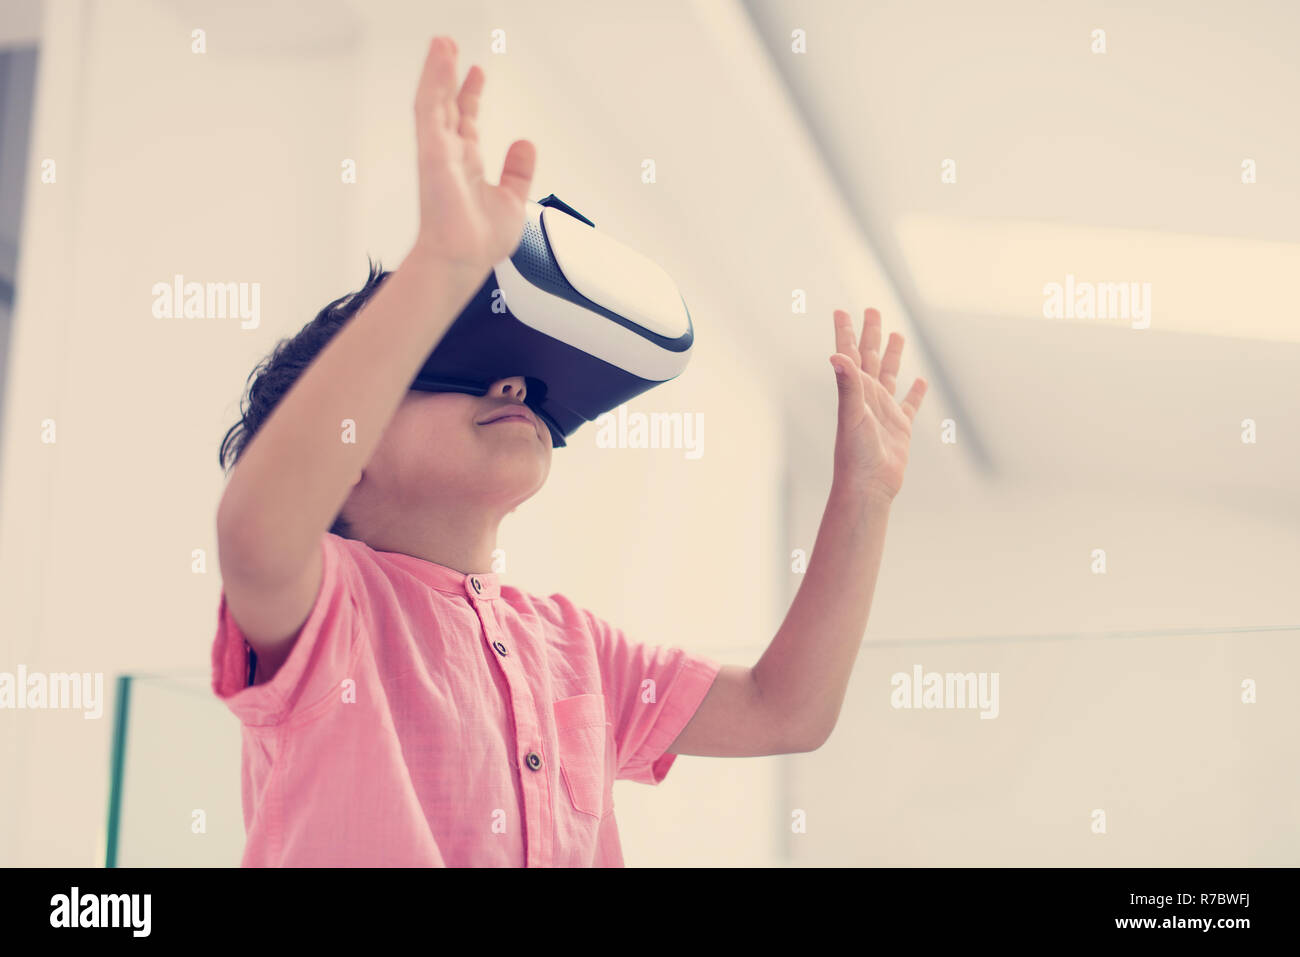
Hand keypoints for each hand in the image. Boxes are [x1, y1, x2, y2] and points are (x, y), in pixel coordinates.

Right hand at [410, 36, 535, 271]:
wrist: (463, 260)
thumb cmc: (478, 241)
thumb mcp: (512, 199)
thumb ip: (518, 171)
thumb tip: (525, 144)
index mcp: (466, 164)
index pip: (465, 120)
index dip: (470, 94)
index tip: (476, 73)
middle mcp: (450, 154)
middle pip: (447, 104)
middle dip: (448, 74)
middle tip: (449, 46)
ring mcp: (439, 151)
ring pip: (435, 100)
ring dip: (437, 70)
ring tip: (442, 43)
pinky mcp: (432, 151)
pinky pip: (430, 108)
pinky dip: (434, 81)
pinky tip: (440, 59)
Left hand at [828, 308, 927, 500]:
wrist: (868, 486)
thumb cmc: (855, 453)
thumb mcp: (851, 415)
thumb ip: (847, 385)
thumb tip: (836, 355)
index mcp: (855, 391)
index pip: (849, 354)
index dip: (846, 332)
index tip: (841, 311)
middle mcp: (868, 397)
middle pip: (870, 357)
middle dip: (871, 334)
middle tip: (872, 309)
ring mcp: (884, 411)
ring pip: (889, 375)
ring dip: (892, 355)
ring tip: (897, 334)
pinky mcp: (899, 427)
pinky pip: (909, 405)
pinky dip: (915, 393)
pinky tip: (920, 382)